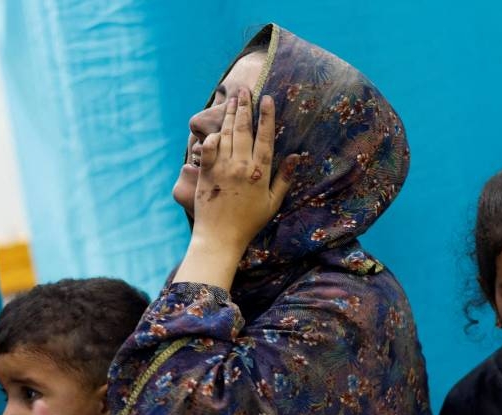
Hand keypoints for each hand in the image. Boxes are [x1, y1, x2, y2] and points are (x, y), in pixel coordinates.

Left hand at [174, 88, 297, 289]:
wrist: (220, 238)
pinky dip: (211, 137)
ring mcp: (221, 168)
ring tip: (232, 100)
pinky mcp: (205, 173)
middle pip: (244, 129)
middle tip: (244, 90)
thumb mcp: (273, 203)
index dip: (266, 116)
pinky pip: (208, 148)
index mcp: (259, 173)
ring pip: (226, 134)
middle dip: (245, 107)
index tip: (267, 99)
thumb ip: (284, 179)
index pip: (265, 137)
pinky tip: (216, 128)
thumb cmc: (249, 223)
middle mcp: (240, 166)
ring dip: (229, 115)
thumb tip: (296, 157)